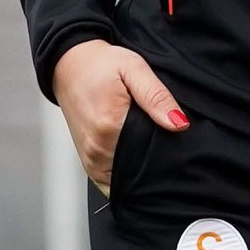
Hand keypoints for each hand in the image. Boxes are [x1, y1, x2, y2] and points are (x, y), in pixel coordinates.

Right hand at [54, 40, 189, 197]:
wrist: (69, 66)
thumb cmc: (100, 65)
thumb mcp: (134, 68)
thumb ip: (156, 96)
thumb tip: (179, 123)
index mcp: (109, 126)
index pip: (151, 156)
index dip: (169, 153)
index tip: (176, 143)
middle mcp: (97, 149)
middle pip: (140, 172)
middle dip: (157, 166)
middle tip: (166, 143)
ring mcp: (91, 160)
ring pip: (127, 182)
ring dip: (142, 173)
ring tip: (151, 149)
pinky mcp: (88, 164)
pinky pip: (112, 184)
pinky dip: (127, 177)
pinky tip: (137, 159)